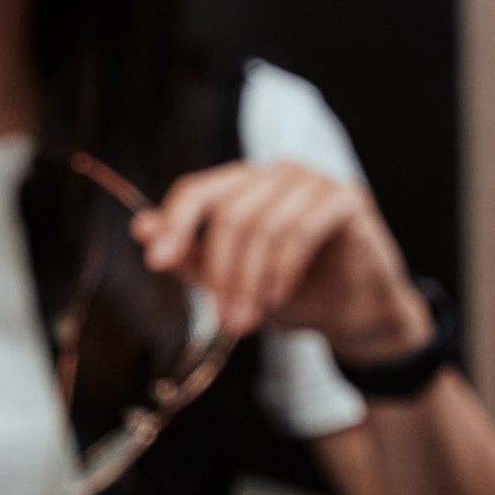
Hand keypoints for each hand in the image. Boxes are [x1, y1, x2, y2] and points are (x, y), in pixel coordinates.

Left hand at [129, 161, 432, 363]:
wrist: (353, 315)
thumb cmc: (291, 293)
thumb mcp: (231, 281)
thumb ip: (190, 255)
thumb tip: (141, 228)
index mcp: (243, 186)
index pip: (195, 190)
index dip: (173, 223)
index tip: (156, 262)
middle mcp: (276, 174)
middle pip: (228, 213)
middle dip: (221, 272)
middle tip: (222, 319)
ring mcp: (314, 181)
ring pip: (263, 224)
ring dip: (250, 279)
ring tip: (247, 320)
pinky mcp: (347, 198)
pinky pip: (302, 230)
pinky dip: (284, 269)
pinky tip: (278, 297)